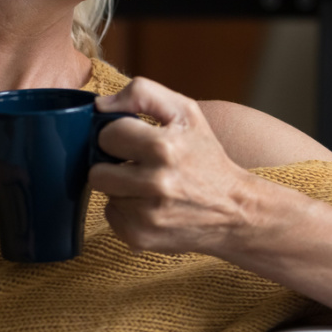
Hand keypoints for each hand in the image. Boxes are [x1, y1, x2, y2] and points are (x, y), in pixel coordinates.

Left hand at [88, 78, 260, 255]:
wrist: (234, 210)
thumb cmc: (206, 156)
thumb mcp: (185, 112)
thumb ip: (142, 93)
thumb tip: (99, 105)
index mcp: (164, 147)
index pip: (107, 135)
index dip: (118, 135)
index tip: (135, 140)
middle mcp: (155, 183)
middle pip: (97, 170)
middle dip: (114, 165)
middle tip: (138, 164)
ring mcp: (147, 215)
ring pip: (104, 193)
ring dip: (120, 188)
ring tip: (148, 185)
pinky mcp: (140, 237)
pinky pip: (111, 216)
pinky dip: (125, 210)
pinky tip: (149, 206)